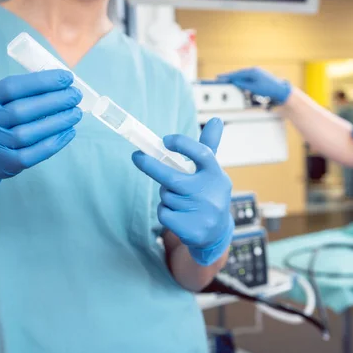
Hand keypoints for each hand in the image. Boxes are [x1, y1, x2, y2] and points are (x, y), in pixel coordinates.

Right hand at [0, 70, 82, 198]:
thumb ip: (20, 92)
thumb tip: (58, 83)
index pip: (11, 87)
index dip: (42, 81)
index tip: (66, 78)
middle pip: (22, 110)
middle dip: (54, 101)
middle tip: (75, 96)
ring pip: (29, 133)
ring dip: (58, 122)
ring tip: (75, 113)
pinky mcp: (6, 164)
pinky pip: (35, 153)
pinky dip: (55, 142)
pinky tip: (69, 132)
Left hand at [132, 118, 233, 266]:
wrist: (216, 233)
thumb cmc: (209, 194)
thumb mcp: (212, 172)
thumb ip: (209, 146)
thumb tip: (215, 119)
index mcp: (216, 174)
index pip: (202, 154)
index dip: (183, 144)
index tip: (166, 140)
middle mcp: (211, 193)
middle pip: (172, 177)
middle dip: (150, 166)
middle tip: (136, 157)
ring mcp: (202, 212)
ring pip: (166, 196)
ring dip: (165, 195)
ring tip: (180, 201)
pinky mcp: (192, 229)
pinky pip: (164, 213)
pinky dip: (165, 212)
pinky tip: (178, 215)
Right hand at [217, 67, 291, 104]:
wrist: (280, 90)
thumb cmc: (269, 89)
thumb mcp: (254, 88)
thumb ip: (243, 84)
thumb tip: (235, 81)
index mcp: (252, 71)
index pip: (237, 73)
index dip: (227, 76)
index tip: (219, 77)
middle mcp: (254, 70)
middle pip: (239, 73)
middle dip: (230, 76)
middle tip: (221, 78)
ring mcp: (257, 73)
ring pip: (243, 75)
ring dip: (236, 78)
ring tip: (228, 80)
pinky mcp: (259, 77)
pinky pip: (247, 77)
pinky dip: (242, 80)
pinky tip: (239, 82)